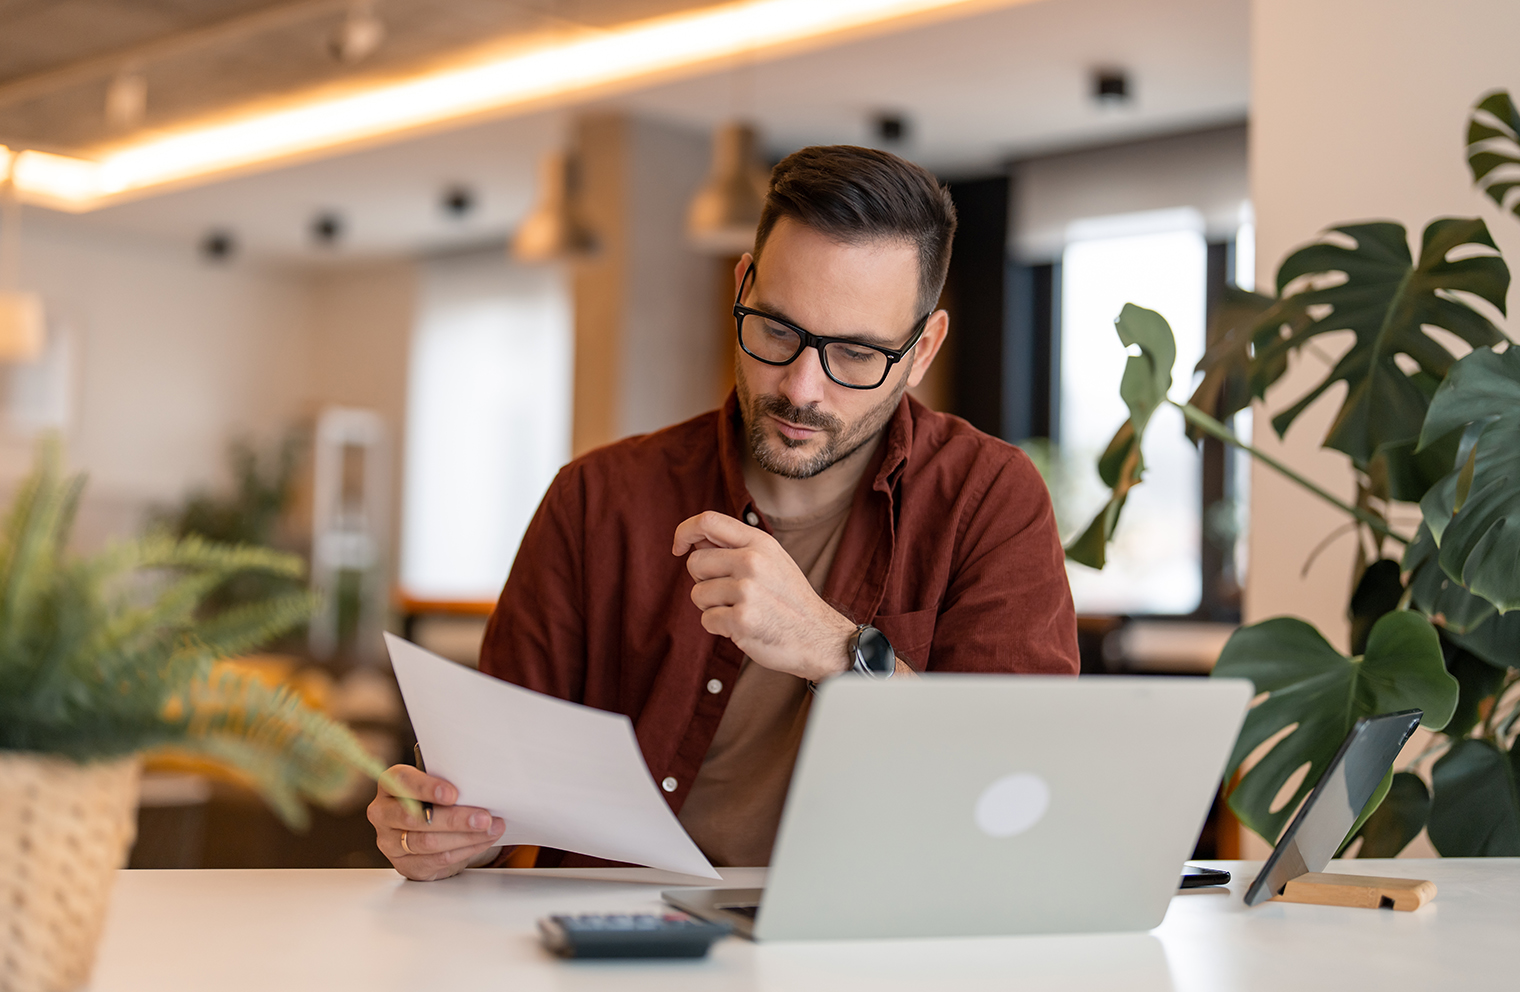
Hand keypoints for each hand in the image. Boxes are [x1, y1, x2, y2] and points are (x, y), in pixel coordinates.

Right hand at [367, 764, 504, 880]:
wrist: (431, 831)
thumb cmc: (436, 801)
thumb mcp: (439, 786)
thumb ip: (450, 784)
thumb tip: (480, 788)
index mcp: (391, 784)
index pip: (402, 782)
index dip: (427, 787)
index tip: (453, 794)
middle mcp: (384, 813)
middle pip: (414, 817)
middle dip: (454, 819)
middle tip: (483, 818)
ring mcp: (390, 842)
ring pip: (427, 842)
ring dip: (465, 837)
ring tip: (490, 829)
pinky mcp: (405, 865)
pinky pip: (436, 859)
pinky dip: (464, 850)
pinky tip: (481, 842)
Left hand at [673, 510, 856, 681]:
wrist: (818, 636)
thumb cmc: (789, 599)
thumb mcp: (771, 560)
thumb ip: (736, 547)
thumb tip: (695, 539)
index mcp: (759, 542)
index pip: (707, 520)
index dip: (684, 532)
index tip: (679, 547)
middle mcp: (752, 561)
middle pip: (695, 562)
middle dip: (703, 581)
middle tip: (729, 593)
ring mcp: (747, 591)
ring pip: (697, 594)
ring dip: (712, 607)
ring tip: (741, 610)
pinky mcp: (742, 620)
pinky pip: (706, 620)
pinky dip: (719, 628)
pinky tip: (742, 627)